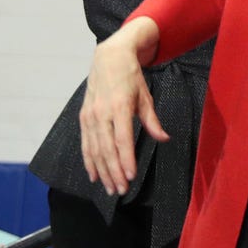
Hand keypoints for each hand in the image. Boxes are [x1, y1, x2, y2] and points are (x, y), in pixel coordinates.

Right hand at [80, 19, 168, 194]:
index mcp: (119, 107)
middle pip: (106, 149)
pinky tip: (93, 175)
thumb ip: (152, 120)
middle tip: (120, 190)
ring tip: (109, 188)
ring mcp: (90, 116)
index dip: (125, 159)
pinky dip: (88, 161)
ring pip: (94, 149)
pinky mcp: (83, 117)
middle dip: (113, 172)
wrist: (109, 57)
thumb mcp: (145, 96)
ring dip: (102, 171)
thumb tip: (164, 138)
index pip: (122, 139)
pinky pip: (85, 143)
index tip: (130, 176)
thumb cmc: (131, 77)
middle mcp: (101, 113)